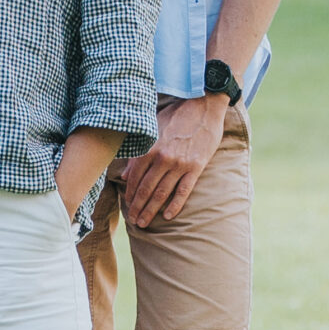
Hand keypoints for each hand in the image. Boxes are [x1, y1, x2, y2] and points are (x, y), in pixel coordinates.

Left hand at [121, 95, 226, 225]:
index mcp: (149, 149)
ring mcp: (180, 164)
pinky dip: (175, 205)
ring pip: (162, 193)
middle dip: (138, 207)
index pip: (134, 178)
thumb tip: (125, 176)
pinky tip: (168, 216)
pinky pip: (184, 191)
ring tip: (145, 223)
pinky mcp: (196, 167)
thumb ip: (137, 153)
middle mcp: (162, 158)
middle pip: (146, 189)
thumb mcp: (152, 130)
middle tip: (134, 221)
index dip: (130, 194)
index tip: (127, 206)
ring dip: (152, 210)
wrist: (203, 106)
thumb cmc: (175, 116)